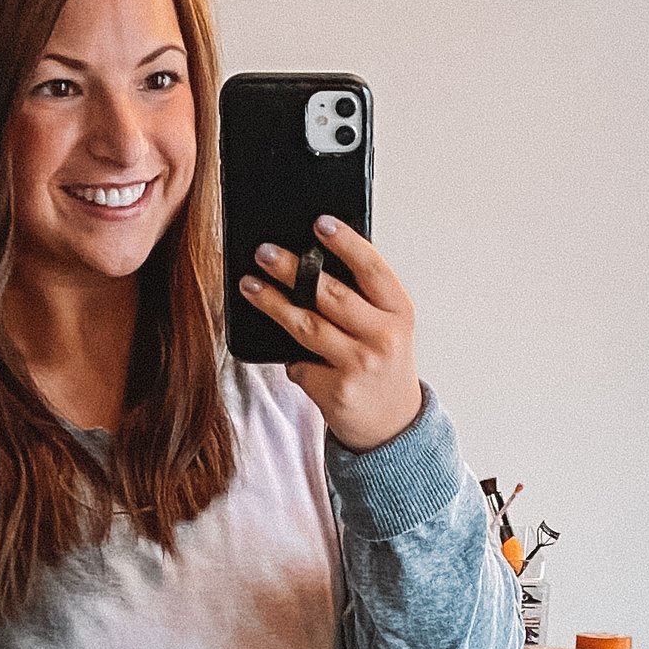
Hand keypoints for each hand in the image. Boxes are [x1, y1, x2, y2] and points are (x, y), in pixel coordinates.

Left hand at [239, 217, 423, 451]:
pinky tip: (286, 351)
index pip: (372, 269)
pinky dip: (291, 357)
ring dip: (273, 303)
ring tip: (249, 285)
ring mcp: (360, 365)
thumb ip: (362, 299)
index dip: (346, 243)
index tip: (320, 223)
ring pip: (306, 326)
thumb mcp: (387, 328)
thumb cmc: (382, 364)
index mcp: (399, 312)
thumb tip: (310, 260)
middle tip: (264, 252)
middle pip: (330, 294)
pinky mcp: (337, 391)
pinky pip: (300, 363)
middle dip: (293, 269)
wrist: (392, 425)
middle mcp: (384, 337)